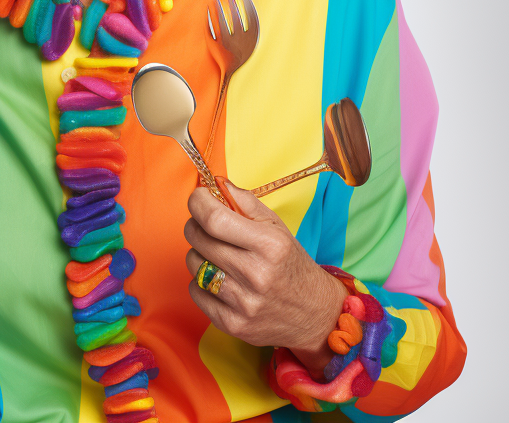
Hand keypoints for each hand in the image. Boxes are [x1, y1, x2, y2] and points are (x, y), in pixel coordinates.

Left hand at [184, 180, 346, 374]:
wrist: (315, 315)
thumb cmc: (291, 264)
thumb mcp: (276, 227)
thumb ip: (245, 201)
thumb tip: (215, 183)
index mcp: (270, 245)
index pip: (214, 218)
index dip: (198, 202)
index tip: (198, 197)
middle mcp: (256, 274)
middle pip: (199, 238)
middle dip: (196, 225)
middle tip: (206, 225)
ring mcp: (243, 303)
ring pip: (194, 264)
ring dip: (199, 254)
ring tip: (218, 255)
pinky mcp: (232, 324)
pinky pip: (196, 291)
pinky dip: (201, 281)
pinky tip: (220, 279)